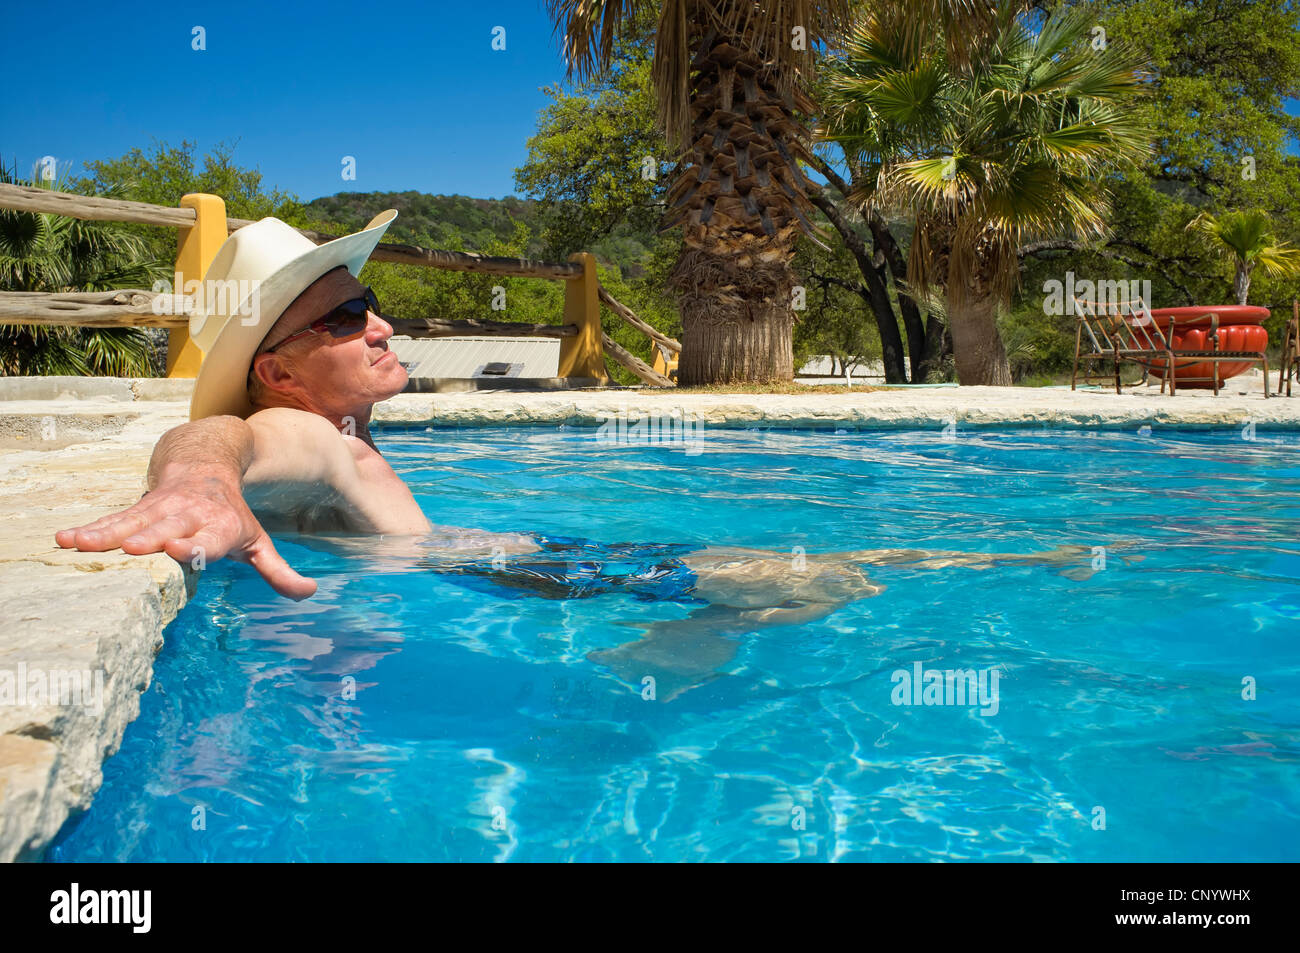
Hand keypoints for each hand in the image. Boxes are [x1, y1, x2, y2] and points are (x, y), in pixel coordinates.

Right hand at [54, 476, 316, 600]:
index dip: (196, 545)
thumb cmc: (232, 514)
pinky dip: (87, 529)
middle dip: (150, 538)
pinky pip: (110, 520)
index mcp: (220, 527)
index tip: (181, 550)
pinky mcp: (137, 508)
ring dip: (106, 535)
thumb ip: (278, 570)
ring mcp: (159, 510)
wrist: (207, 461)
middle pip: (166, 530)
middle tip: (133, 550)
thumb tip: (308, 593)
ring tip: (80, 545)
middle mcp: (188, 516)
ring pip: (131, 523)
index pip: (209, 539)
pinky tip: (63, 538)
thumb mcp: (258, 540)